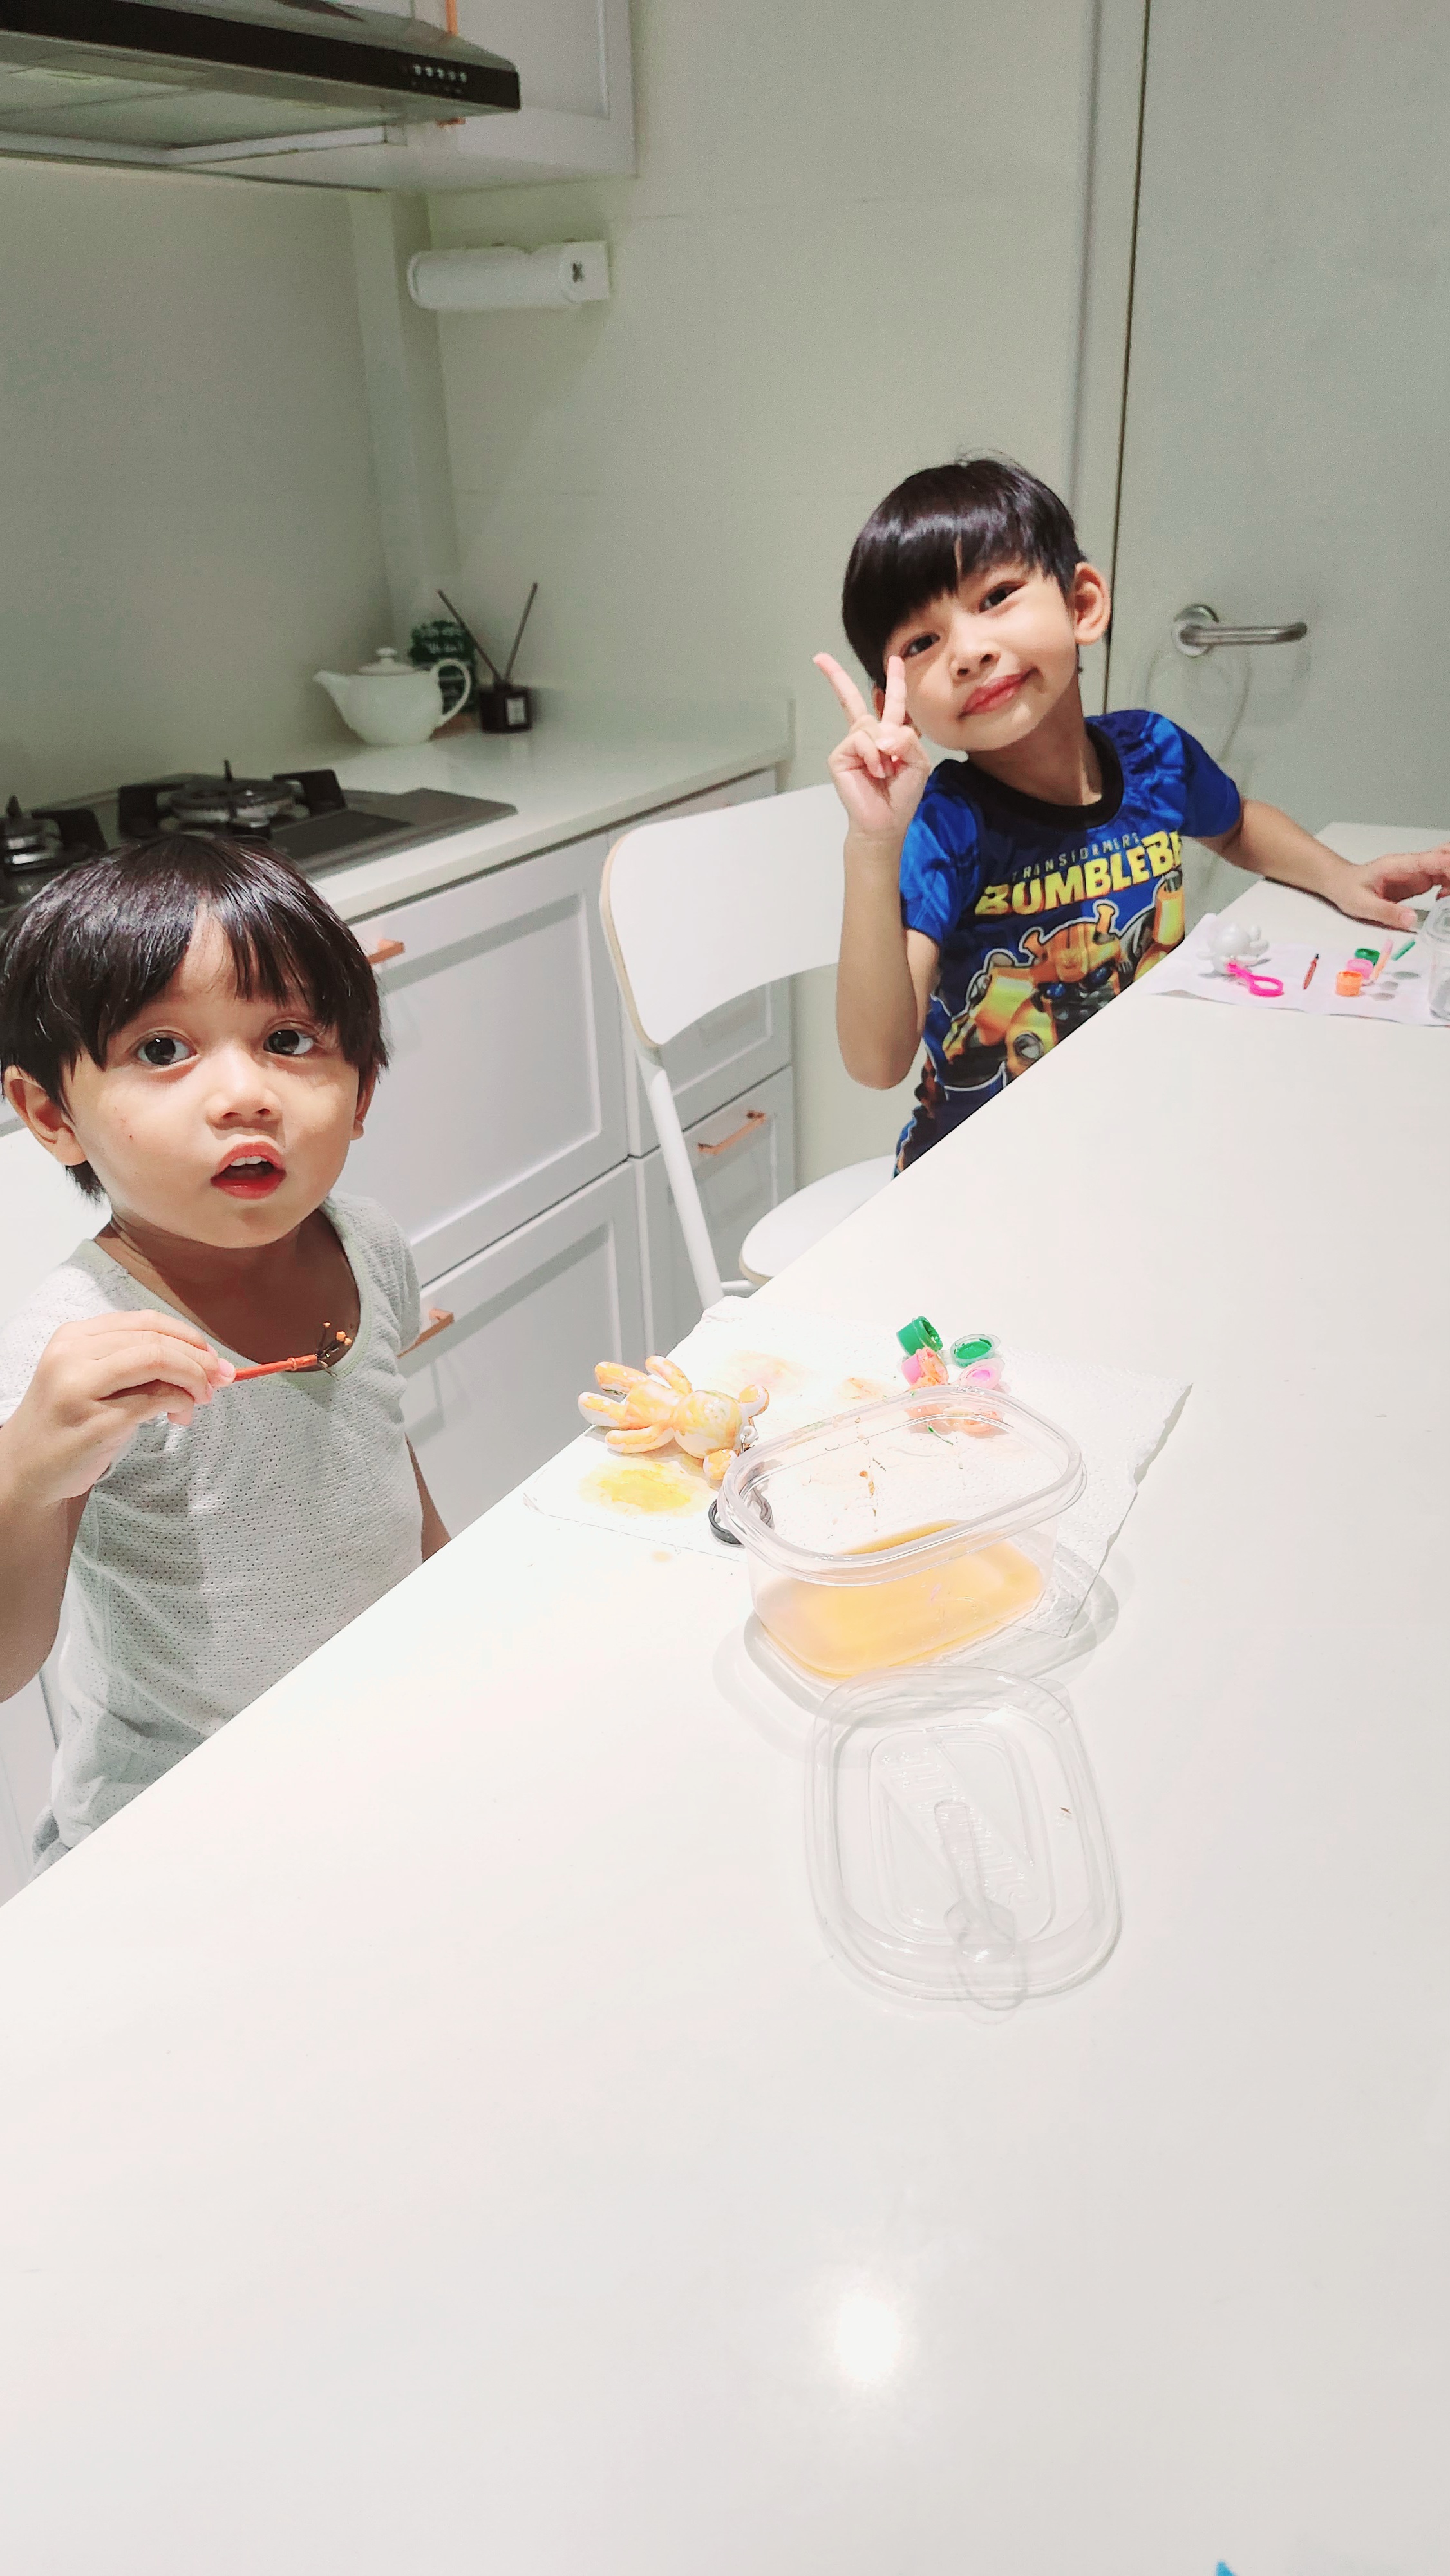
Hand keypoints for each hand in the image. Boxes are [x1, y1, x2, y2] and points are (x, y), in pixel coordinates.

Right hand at [0, 1312, 233, 1510]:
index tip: (211, 1356)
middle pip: (155, 1340)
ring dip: (192, 1378)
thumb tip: (206, 1361)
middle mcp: (72, 1356)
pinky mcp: (96, 1423)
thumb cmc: (70, 1422)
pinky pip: (154, 1400)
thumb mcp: (94, 1378)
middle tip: (220, 1380)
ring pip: (156, 1361)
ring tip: (201, 1399)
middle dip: (198, 1359)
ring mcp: (80, 1388)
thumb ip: (137, 1363)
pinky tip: (181, 1415)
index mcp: (74, 1337)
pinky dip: (180, 1403)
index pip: (144, 1322)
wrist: (26, 1469)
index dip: (187, 1336)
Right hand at [814, 652, 932, 845]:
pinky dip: (872, 756)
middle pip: (853, 700)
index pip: (892, 703)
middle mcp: (868, 736)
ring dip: (884, 750)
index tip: (894, 659)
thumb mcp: (919, 762)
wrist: (885, 822)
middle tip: (819, 657)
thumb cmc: (902, 795)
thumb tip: (882, 734)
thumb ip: (908, 738)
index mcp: (890, 735)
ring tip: (885, 771)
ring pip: (870, 727)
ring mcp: (852, 745)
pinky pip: (860, 741)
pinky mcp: (840, 756)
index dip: (895, 681)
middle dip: (837, 677)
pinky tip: (875, 772)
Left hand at [1335, 844, 1449, 932]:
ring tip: (1445, 901)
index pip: (1430, 860)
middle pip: (1444, 857)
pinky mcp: (1418, 881)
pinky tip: (1441, 901)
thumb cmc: (1348, 888)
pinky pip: (1441, 879)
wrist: (1340, 883)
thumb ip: (1387, 912)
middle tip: (1449, 895)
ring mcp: (1416, 872)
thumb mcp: (1362, 905)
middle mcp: (1411, 865)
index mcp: (1398, 865)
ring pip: (1445, 867)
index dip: (1448, 867)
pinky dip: (1448, 888)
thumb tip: (1411, 920)